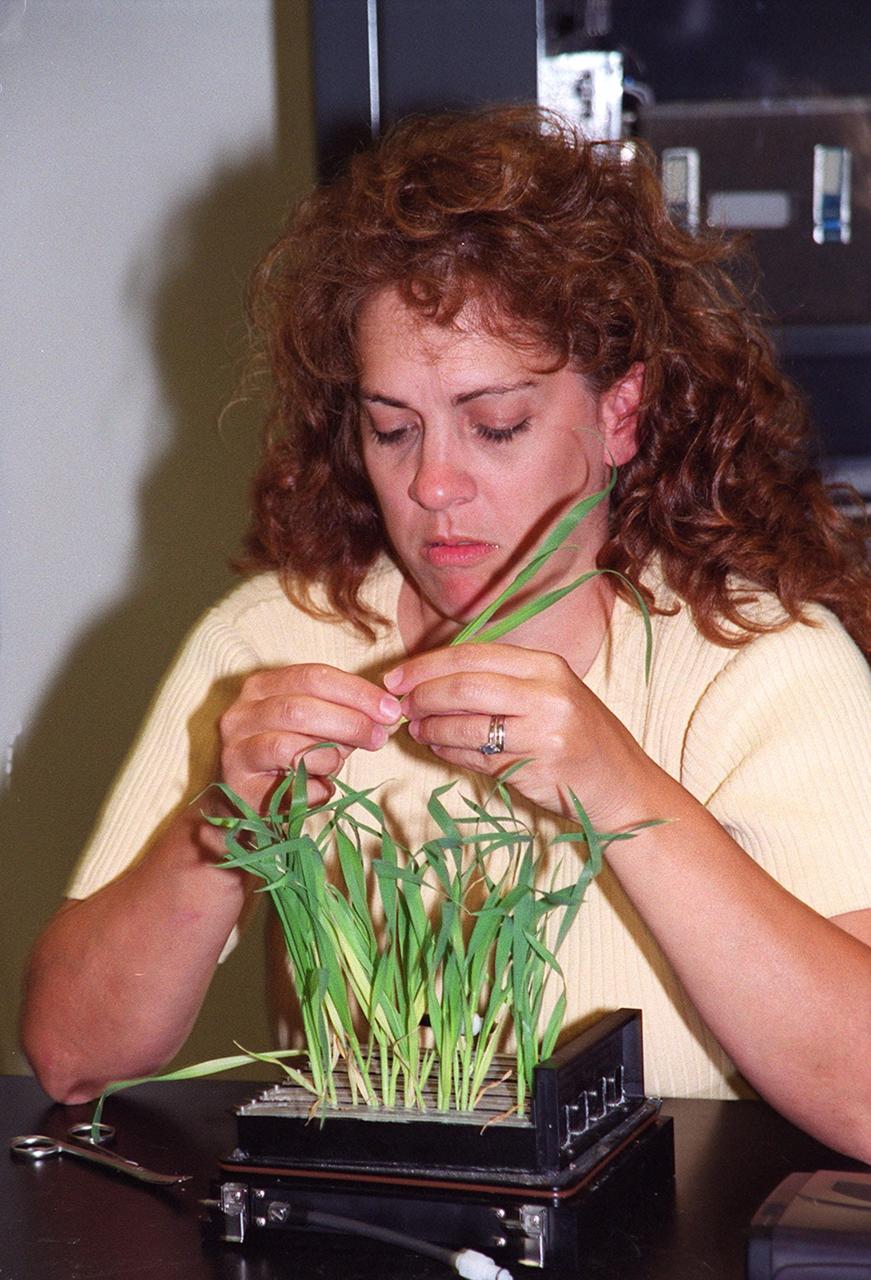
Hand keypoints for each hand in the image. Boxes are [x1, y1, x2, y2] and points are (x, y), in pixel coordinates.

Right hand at [216, 664, 401, 810]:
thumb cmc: (289, 754)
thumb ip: (346, 714)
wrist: (247, 798)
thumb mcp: (318, 725)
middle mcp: (242, 712)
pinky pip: (287, 787)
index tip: (390, 709)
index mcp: (263, 685)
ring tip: (340, 762)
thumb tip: (388, 715)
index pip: (314, 676)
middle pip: (301, 708)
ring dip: (329, 755)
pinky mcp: (238, 787)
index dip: (357, 692)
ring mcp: (235, 750)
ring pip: (289, 746)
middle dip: (350, 722)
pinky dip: (316, 788)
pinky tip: (322, 787)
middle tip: (380, 738)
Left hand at [384, 643, 651, 830]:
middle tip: (401, 707)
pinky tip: (439, 749)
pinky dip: (447, 752)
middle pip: (464, 686)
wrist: (620, 786)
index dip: (426, 665)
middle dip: (422, 696)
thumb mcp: (548, 694)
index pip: (472, 655)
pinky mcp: (535, 768)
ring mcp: (543, 732)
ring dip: (430, 728)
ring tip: (416, 730)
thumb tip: (430, 679)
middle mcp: (547, 693)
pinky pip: (475, 758)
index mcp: (546, 665)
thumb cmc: (578, 737)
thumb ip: (500, 681)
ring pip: (465, 725)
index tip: (395, 678)